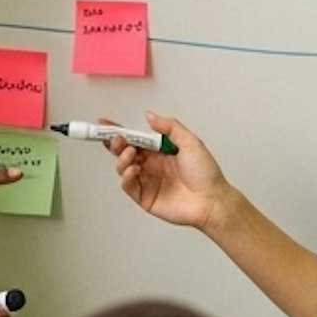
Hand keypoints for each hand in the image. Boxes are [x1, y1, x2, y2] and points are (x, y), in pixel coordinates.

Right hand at [110, 113, 227, 230]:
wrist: (211, 200)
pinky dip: (126, 176)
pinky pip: (128, 186)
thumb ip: (169, 127)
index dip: (120, 131)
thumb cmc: (205, 173)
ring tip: (131, 153)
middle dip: (117, 143)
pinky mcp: (145, 198)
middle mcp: (152, 166)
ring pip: (123, 167)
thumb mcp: (190, 142)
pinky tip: (134, 169)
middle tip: (116, 138)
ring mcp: (147, 182)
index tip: (105, 122)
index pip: (135, 139)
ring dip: (122, 158)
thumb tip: (150, 116)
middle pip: (125, 152)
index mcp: (160, 152)